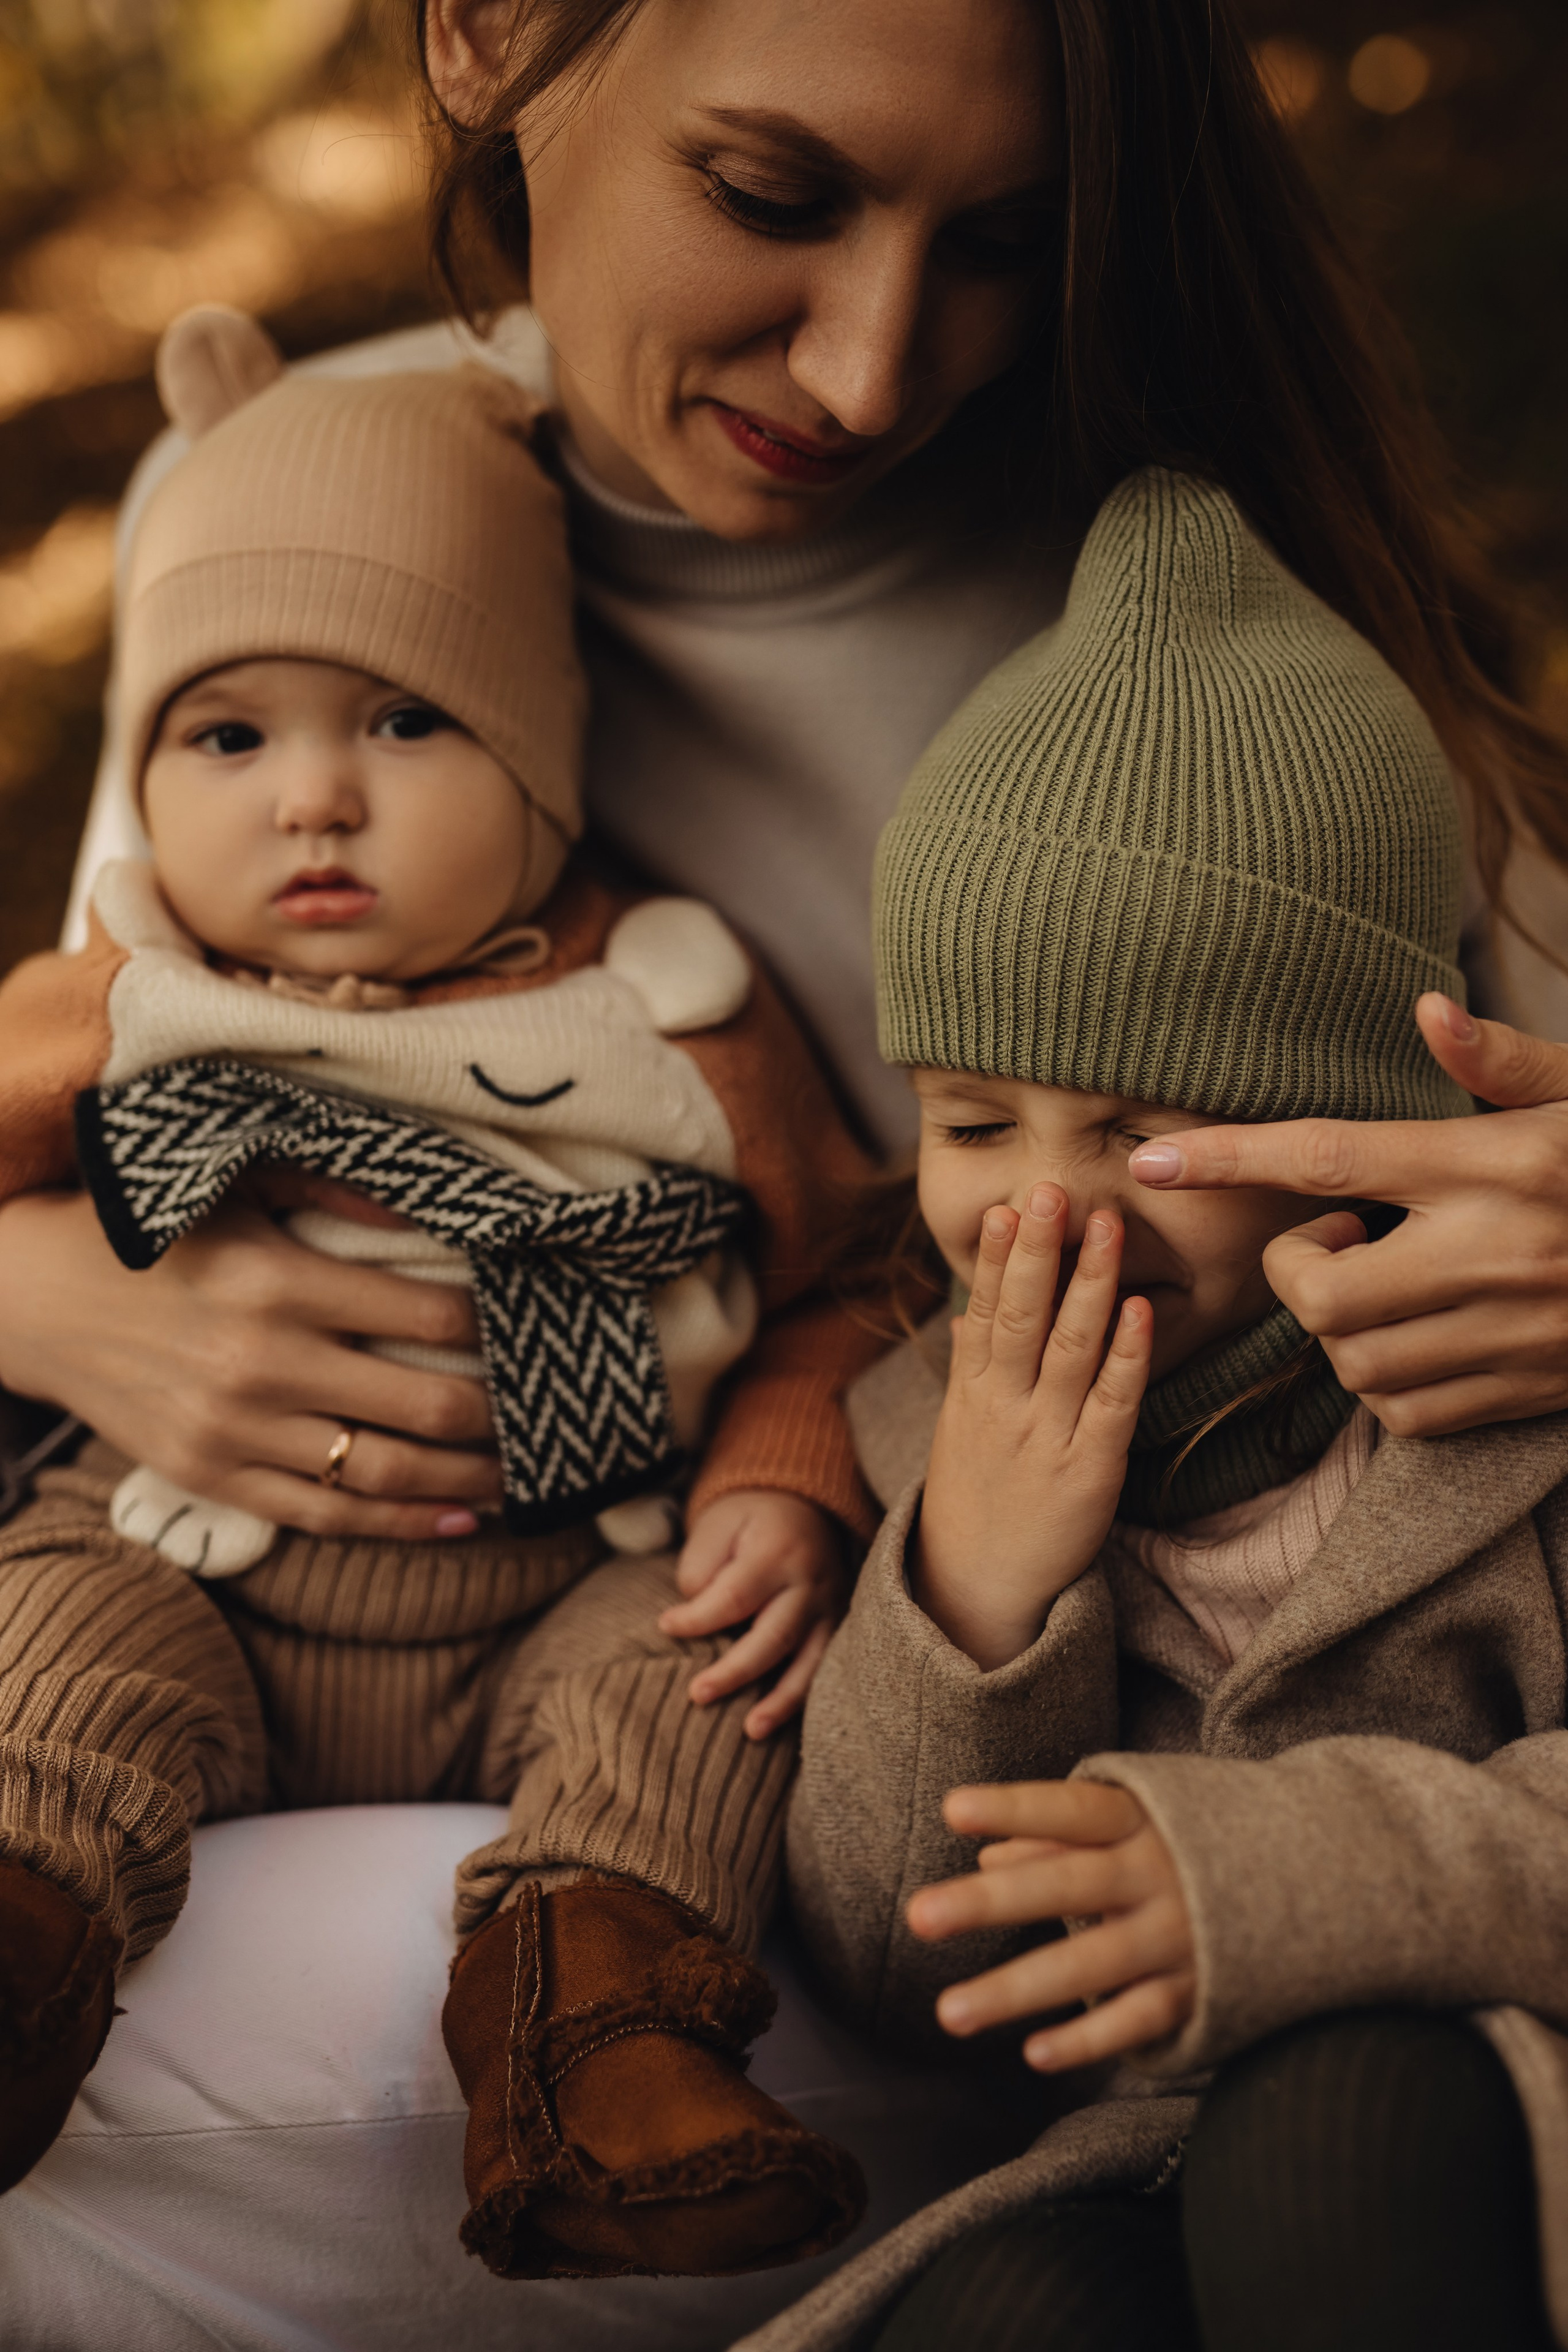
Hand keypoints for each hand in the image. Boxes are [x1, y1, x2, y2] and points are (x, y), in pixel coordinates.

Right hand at [0, 1189, 503, 1538]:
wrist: (37, 1297)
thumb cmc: (154, 1233)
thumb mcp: (241, 1183)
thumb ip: (342, 1193)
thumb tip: (441, 1215)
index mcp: (279, 1282)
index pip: (429, 1317)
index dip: (497, 1328)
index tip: (535, 1326)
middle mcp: (262, 1363)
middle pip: (425, 1405)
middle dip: (503, 1415)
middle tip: (549, 1412)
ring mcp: (234, 1431)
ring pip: (384, 1474)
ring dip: (469, 1481)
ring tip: (522, 1475)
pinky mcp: (210, 1476)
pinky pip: (325, 1516)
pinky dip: (401, 1525)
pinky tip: (459, 1521)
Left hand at [659, 1489, 846, 1739]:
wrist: (805, 1504)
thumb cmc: (749, 1520)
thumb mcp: (718, 1526)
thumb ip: (702, 1570)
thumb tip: (696, 1618)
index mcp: (777, 1551)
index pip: (735, 1596)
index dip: (698, 1619)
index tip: (666, 1627)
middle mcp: (810, 1581)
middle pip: (774, 1635)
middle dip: (736, 1671)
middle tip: (697, 1695)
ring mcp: (831, 1606)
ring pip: (811, 1662)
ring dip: (781, 1701)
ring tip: (750, 1732)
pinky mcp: (839, 1625)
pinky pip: (825, 1668)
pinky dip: (804, 1698)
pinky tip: (781, 1724)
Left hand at [906, 1780, 1194, 2069]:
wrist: (1325, 1875)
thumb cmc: (1199, 1840)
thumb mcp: (1143, 1820)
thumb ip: (1065, 1837)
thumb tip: (986, 1859)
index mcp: (1145, 1819)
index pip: (1074, 1810)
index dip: (1017, 1807)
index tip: (952, 1809)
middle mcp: (1162, 1875)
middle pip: (1068, 1886)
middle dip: (992, 1905)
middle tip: (917, 1916)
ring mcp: (1182, 1936)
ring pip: (1092, 1965)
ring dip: (1017, 1991)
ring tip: (948, 2012)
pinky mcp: (1203, 1992)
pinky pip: (1139, 2020)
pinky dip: (1089, 2039)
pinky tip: (1033, 2054)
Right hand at [914, 1187, 1151, 1669]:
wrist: (978, 1590)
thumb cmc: (975, 1501)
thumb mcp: (958, 1430)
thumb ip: (969, 1369)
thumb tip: (966, 1314)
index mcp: (972, 1393)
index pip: (984, 1310)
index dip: (998, 1258)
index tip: (1008, 1205)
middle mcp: (1004, 1407)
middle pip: (1021, 1317)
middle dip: (1038, 1251)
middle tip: (1052, 1190)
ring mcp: (1047, 1436)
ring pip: (1068, 1348)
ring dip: (1089, 1282)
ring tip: (1105, 1225)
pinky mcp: (1090, 1470)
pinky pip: (1110, 1403)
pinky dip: (1126, 1356)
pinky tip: (1139, 1310)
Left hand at [1130, 994, 1567, 1436]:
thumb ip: (1505, 1060)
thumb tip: (1426, 1013)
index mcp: (1498, 1164)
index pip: (1331, 1158)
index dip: (1229, 1159)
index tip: (1151, 1160)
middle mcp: (1499, 1252)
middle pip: (1323, 1290)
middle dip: (1298, 1271)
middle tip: (1338, 1238)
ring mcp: (1514, 1333)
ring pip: (1354, 1360)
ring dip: (1339, 1328)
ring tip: (1385, 1282)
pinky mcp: (1526, 1394)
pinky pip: (1403, 1413)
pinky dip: (1383, 1383)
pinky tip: (1418, 1336)